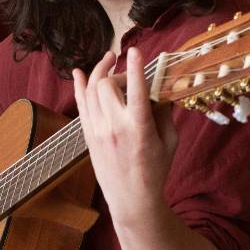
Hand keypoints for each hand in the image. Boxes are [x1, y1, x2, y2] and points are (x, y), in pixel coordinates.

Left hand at [72, 46, 178, 226]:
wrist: (131, 199)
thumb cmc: (155, 171)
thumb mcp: (169, 141)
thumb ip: (164, 113)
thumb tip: (161, 89)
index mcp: (139, 128)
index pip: (136, 90)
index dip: (135, 67)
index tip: (136, 51)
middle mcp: (114, 126)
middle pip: (108, 85)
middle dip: (119, 73)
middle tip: (130, 78)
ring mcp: (98, 131)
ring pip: (91, 90)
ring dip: (100, 72)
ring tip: (109, 59)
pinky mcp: (88, 135)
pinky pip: (81, 105)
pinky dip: (79, 86)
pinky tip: (80, 72)